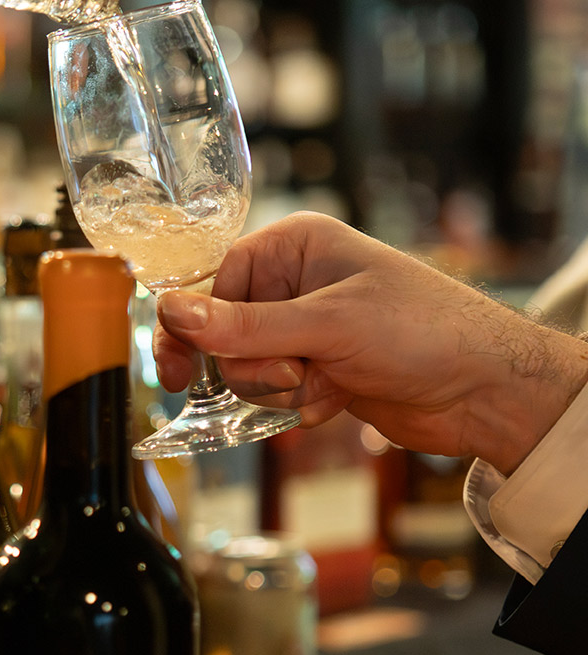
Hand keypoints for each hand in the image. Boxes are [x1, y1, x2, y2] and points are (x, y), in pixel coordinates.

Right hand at [155, 212, 587, 475]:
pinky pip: (275, 395)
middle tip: (287, 379)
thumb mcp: (328, 325)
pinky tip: (337, 401)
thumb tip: (171, 312)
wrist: (484, 389)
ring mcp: (306, 331)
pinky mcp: (318, 371)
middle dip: (252, 368)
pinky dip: (299, 406)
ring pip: (247, 372)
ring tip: (324, 386)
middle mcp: (294, 284)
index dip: (196, 328)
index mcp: (294, 247)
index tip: (179, 372)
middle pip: (224, 334)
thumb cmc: (422, 331)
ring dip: (279, 391)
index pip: (214, 283)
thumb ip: (246, 326)